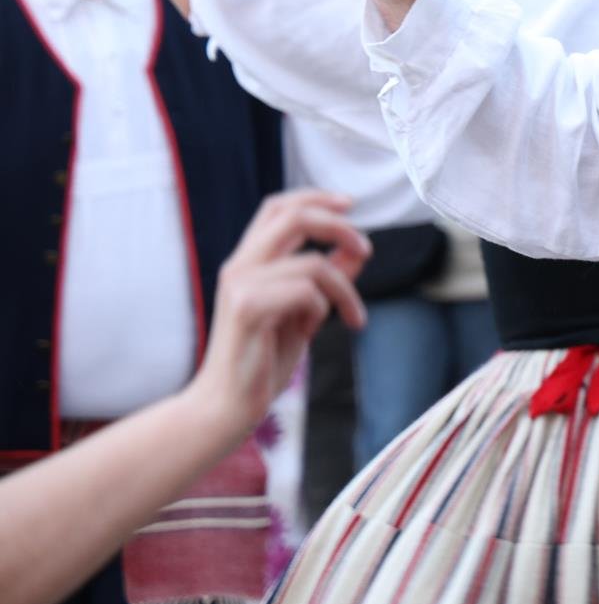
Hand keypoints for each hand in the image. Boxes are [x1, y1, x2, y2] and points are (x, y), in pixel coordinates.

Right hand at [187, 191, 369, 434]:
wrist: (226, 405)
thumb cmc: (262, 360)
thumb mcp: (304, 312)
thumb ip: (326, 278)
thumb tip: (357, 250)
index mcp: (248, 262)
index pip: (277, 208)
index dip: (315, 198)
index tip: (349, 204)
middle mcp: (239, 265)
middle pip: (293, 217)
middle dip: (340, 227)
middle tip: (366, 250)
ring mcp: (239, 285)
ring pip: (313, 263)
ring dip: (344, 290)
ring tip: (350, 316)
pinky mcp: (246, 308)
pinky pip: (306, 292)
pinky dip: (322, 310)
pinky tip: (310, 333)